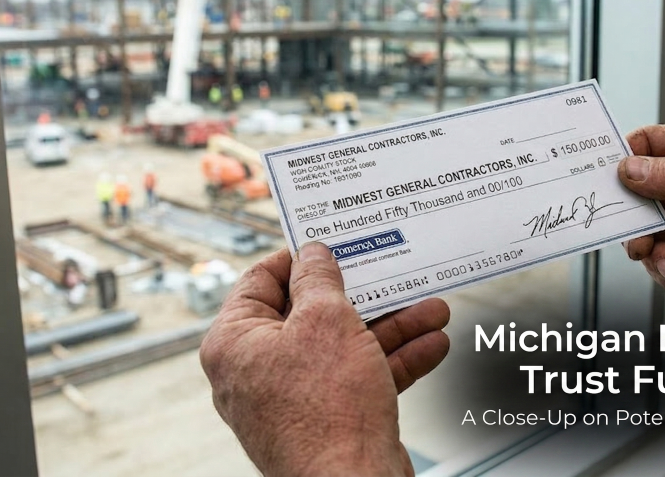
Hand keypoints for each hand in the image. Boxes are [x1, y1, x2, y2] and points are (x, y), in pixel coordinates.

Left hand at [200, 243, 450, 476]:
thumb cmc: (325, 412)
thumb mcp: (326, 321)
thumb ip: (319, 278)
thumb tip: (312, 254)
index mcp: (234, 343)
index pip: (260, 280)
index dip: (298, 258)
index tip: (329, 243)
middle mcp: (255, 371)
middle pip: (310, 315)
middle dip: (362, 296)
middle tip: (389, 274)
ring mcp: (290, 400)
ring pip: (341, 347)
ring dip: (390, 326)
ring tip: (430, 308)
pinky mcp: (325, 421)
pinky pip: (356, 378)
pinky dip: (392, 361)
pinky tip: (430, 345)